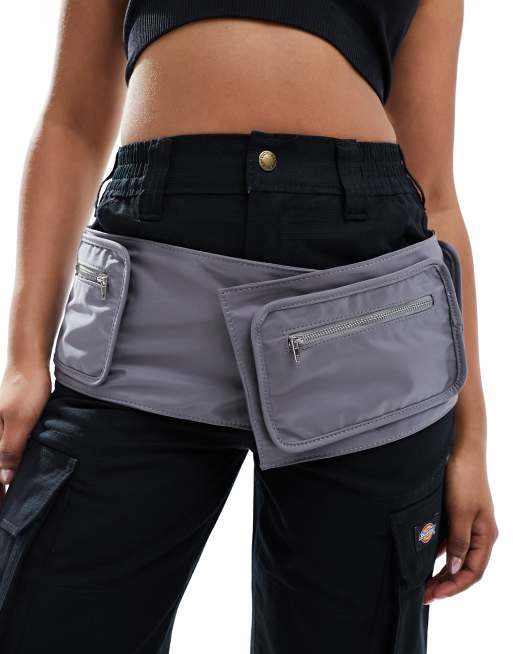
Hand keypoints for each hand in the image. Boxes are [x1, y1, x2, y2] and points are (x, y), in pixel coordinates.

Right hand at [0, 364, 50, 505]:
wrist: (29, 364)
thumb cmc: (25, 390)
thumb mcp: (20, 422)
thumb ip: (9, 450)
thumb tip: (2, 480)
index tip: (3, 515)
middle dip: (0, 489)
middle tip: (7, 515)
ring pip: (0, 463)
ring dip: (3, 478)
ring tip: (9, 503)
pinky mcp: (8, 429)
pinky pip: (6, 452)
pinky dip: (9, 465)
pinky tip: (15, 476)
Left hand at [424, 447, 497, 602]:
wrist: (461, 448)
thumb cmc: (463, 478)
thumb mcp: (460, 512)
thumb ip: (459, 540)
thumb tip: (457, 569)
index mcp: (486, 536)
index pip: (473, 572)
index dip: (454, 586)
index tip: (433, 594)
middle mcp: (479, 533)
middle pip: (464, 568)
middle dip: (445, 583)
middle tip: (422, 595)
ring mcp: (467, 524)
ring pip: (456, 556)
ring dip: (440, 571)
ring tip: (421, 582)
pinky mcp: (456, 515)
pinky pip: (448, 541)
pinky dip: (437, 553)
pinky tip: (422, 559)